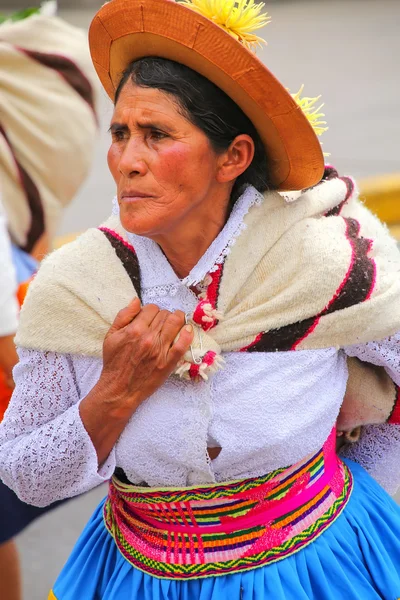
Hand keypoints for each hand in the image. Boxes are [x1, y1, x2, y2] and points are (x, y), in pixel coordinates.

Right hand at [99, 298, 193, 414]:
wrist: (119, 389)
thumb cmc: (114, 363)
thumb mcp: (111, 336)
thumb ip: (123, 316)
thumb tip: (136, 300)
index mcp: (134, 330)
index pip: (151, 308)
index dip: (151, 310)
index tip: (151, 317)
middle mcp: (148, 338)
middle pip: (165, 314)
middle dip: (164, 315)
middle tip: (161, 322)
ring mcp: (160, 350)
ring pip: (176, 323)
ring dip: (178, 319)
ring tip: (175, 322)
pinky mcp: (168, 363)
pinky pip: (183, 344)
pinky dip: (188, 334)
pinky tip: (187, 330)